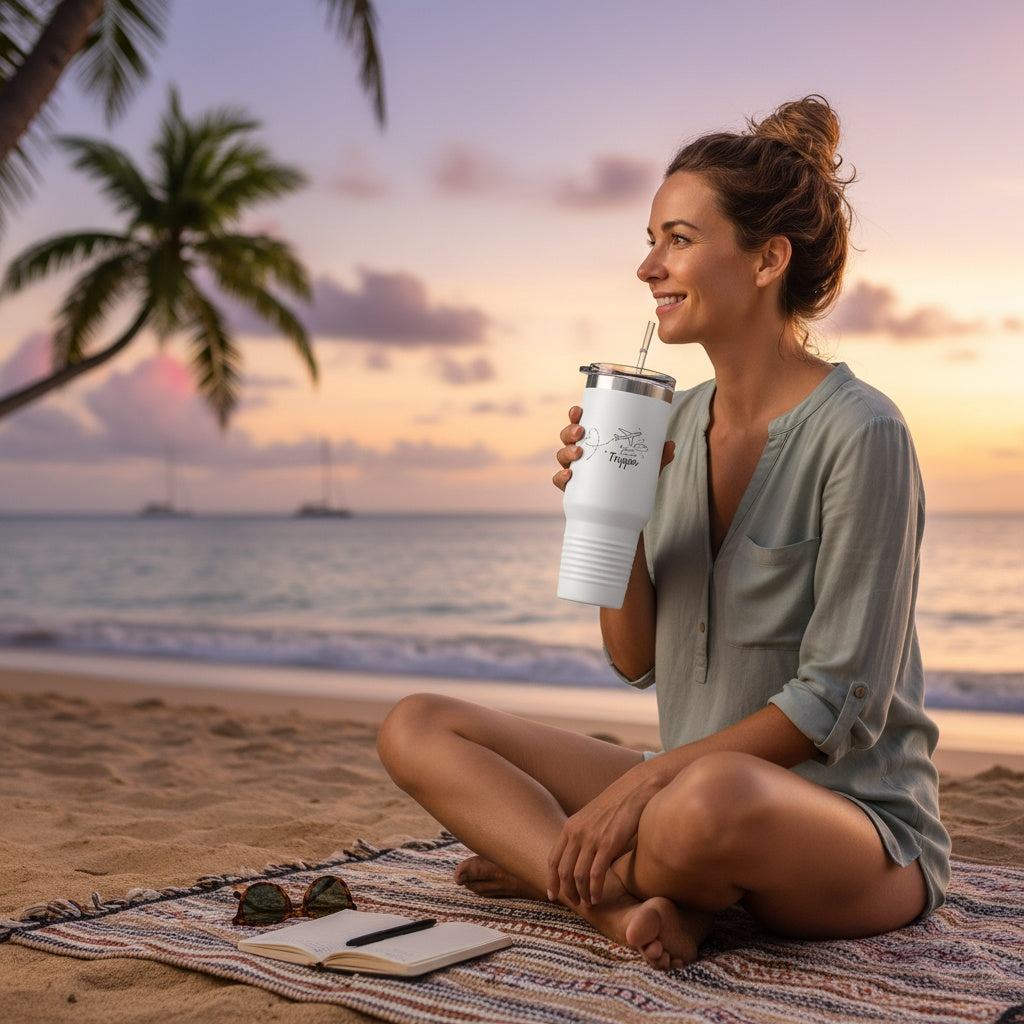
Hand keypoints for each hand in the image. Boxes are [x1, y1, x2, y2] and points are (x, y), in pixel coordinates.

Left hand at [546, 765, 658, 906]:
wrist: (635, 791)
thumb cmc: (616, 807)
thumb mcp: (591, 818)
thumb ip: (582, 835)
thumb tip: (578, 858)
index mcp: (570, 827)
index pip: (553, 859)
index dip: (551, 880)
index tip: (552, 895)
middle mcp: (576, 832)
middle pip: (564, 871)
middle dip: (568, 892)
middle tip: (577, 903)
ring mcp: (591, 838)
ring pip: (578, 876)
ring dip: (582, 894)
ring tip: (589, 903)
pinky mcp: (608, 843)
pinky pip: (596, 874)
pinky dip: (595, 889)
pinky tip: (598, 897)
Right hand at [552, 406, 676, 492]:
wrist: (624, 514)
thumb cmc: (631, 481)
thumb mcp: (646, 467)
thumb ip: (658, 456)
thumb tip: (670, 445)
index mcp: (595, 442)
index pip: (580, 423)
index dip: (575, 415)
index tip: (578, 410)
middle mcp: (581, 454)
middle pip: (567, 437)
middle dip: (570, 431)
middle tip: (581, 432)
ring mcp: (576, 471)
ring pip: (562, 456)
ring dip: (566, 451)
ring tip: (578, 452)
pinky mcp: (573, 490)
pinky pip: (560, 481)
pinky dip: (561, 477)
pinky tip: (569, 475)